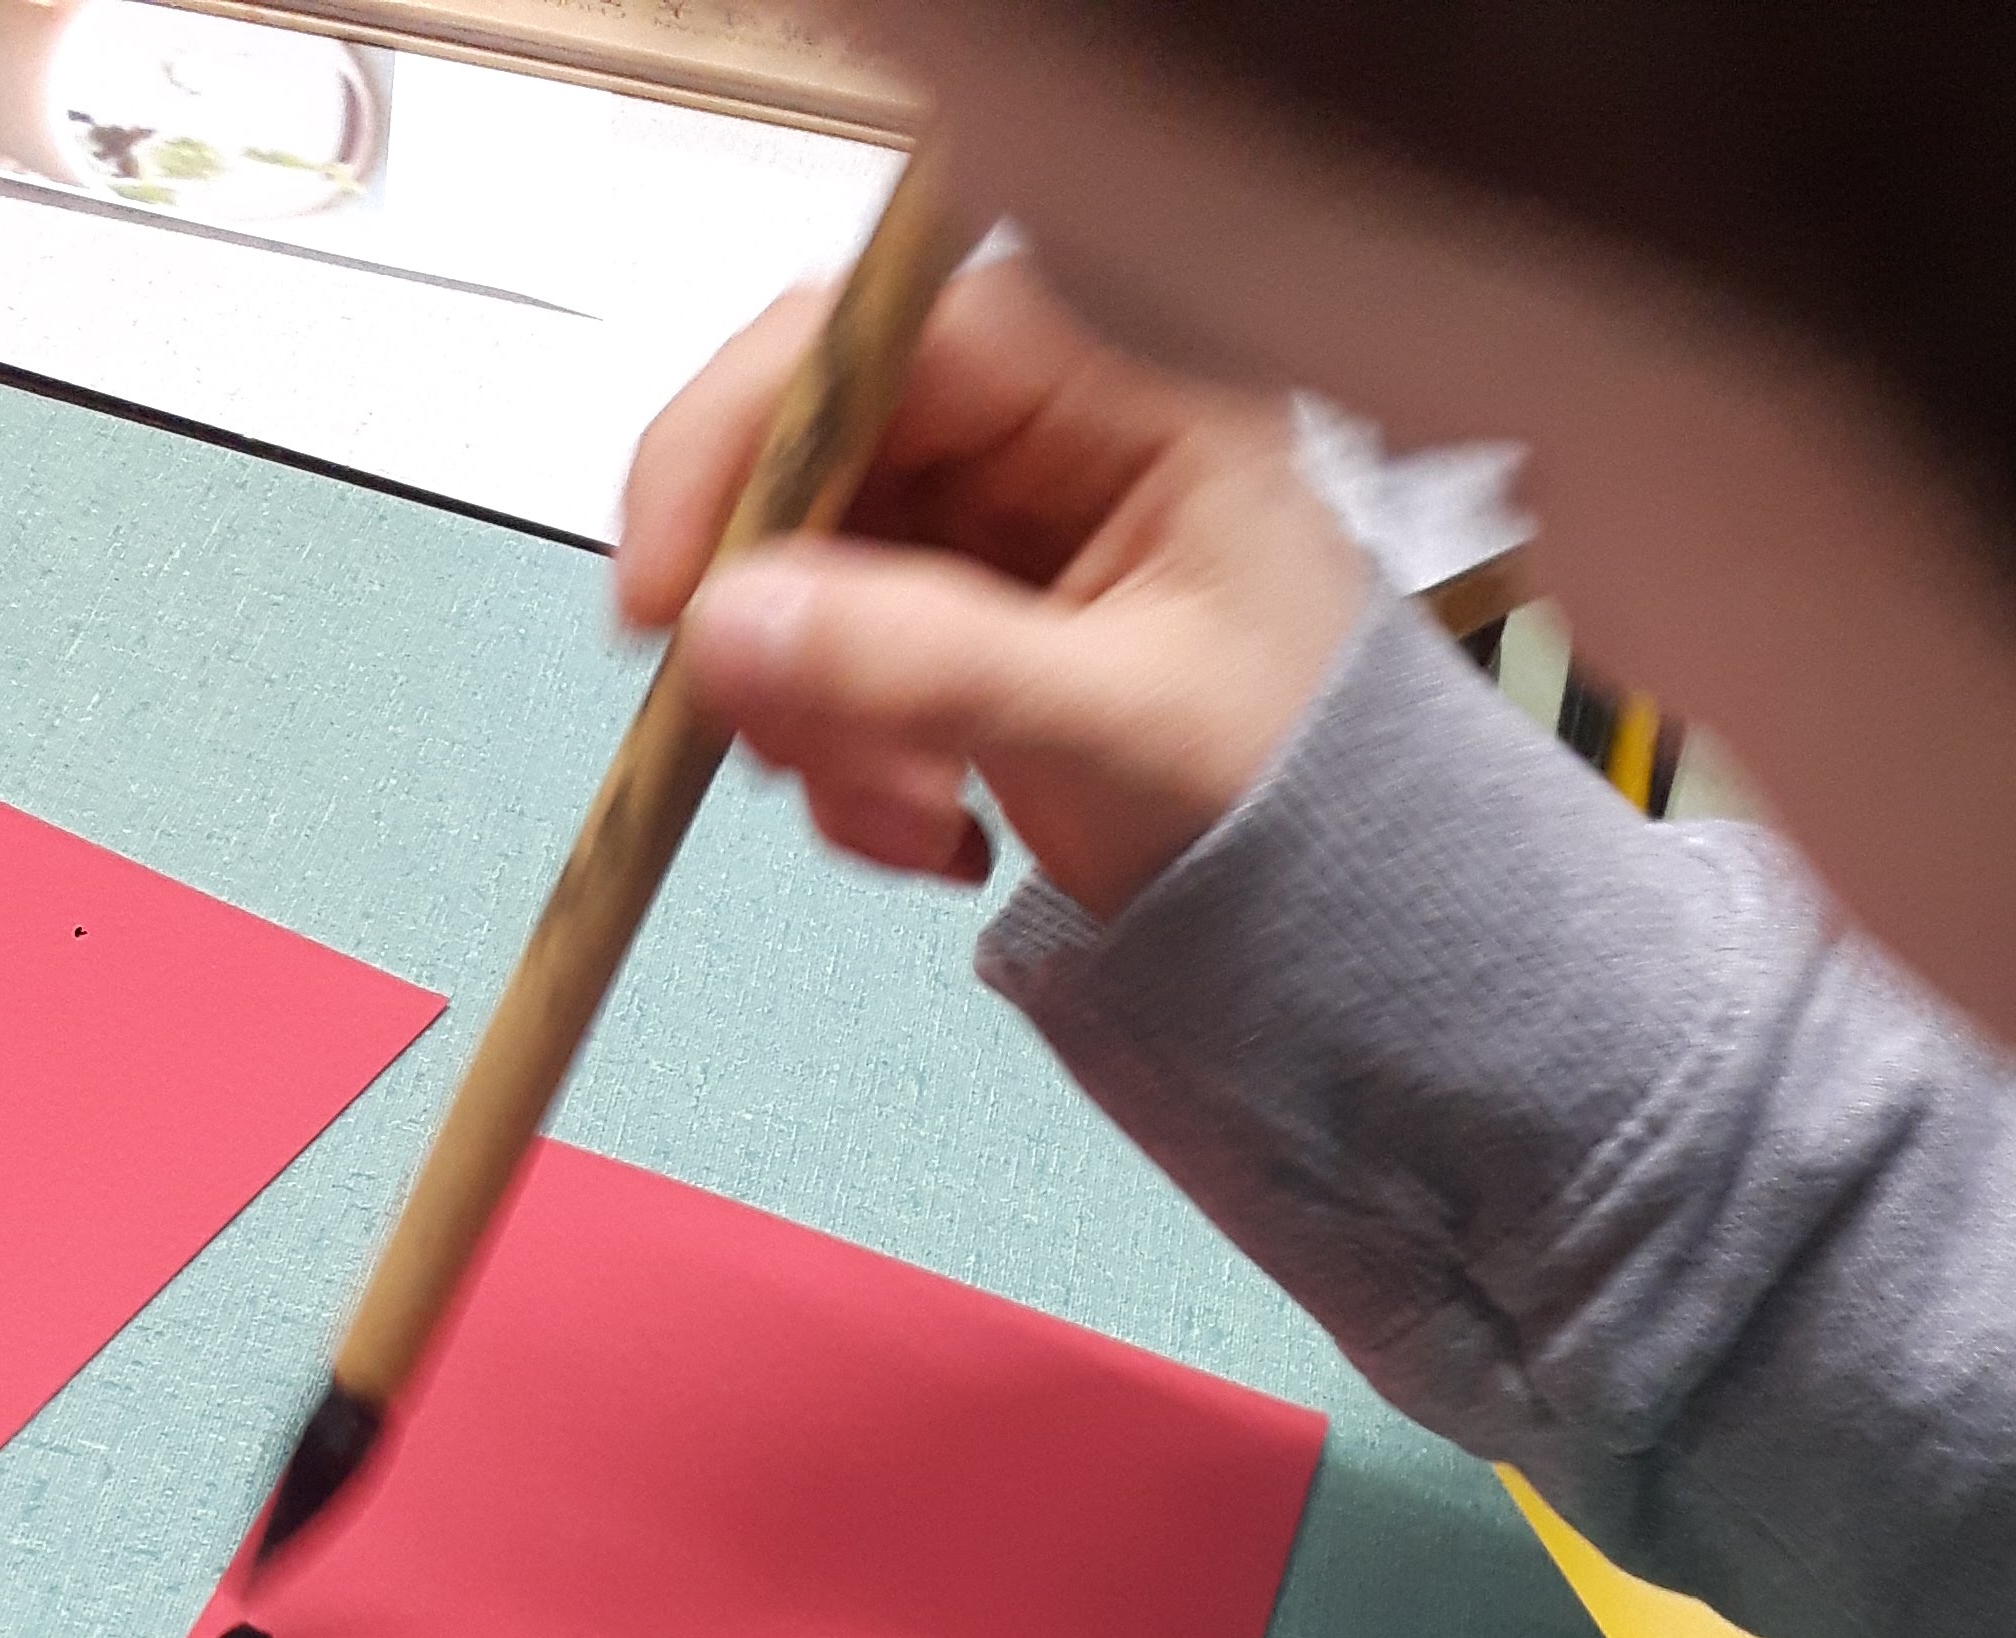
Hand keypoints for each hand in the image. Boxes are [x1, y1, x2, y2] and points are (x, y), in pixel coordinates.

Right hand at [621, 253, 1368, 920]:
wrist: (1349, 916)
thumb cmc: (1297, 799)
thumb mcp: (1114, 729)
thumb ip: (922, 666)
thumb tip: (722, 625)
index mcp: (1119, 384)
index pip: (869, 342)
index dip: (737, 450)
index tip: (667, 602)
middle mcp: (1048, 421)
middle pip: (814, 454)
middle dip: (781, 621)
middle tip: (784, 756)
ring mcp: (1003, 515)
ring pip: (807, 566)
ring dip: (818, 715)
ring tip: (915, 823)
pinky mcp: (970, 606)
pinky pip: (837, 649)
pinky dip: (849, 755)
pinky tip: (936, 828)